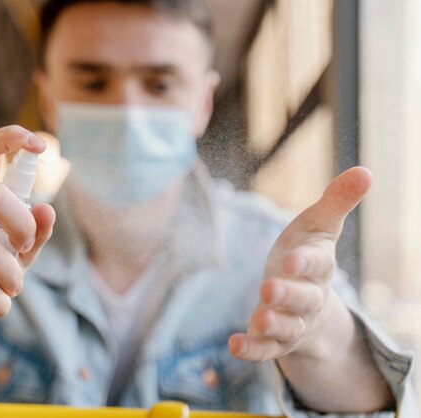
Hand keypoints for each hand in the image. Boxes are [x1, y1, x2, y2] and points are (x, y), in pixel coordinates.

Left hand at [228, 167, 372, 361]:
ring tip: (260, 319)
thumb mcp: (318, 227)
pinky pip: (265, 349)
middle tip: (269, 288)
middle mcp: (308, 299)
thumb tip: (365, 171)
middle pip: (302, 300)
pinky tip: (234, 346)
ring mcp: (291, 323)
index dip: (305, 263)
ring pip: (286, 327)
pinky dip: (252, 349)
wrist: (305, 302)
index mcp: (318, 269)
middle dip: (288, 295)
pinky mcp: (273, 341)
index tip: (290, 259)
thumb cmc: (306, 256)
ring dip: (273, 324)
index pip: (316, 266)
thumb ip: (336, 202)